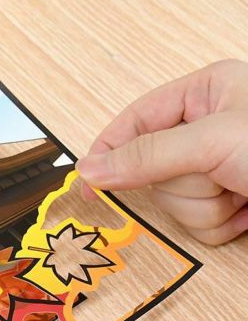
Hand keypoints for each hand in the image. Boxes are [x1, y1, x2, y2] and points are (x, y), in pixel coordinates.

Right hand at [76, 59, 247, 244]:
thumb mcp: (216, 140)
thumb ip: (149, 154)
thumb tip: (91, 169)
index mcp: (205, 94)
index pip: (136, 121)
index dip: (109, 149)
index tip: (87, 180)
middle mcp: (207, 131)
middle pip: (152, 170)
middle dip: (184, 184)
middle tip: (218, 174)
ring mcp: (218, 170)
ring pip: (174, 204)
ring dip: (207, 207)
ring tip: (243, 190)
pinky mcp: (229, 203)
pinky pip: (197, 226)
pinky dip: (222, 225)